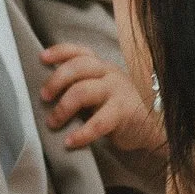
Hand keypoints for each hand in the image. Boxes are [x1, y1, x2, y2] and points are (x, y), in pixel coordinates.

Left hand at [40, 44, 165, 154]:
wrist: (152, 125)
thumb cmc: (118, 108)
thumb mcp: (100, 91)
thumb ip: (80, 86)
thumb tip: (46, 93)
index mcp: (101, 67)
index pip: (80, 52)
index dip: (60, 52)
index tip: (42, 58)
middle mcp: (109, 74)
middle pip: (78, 67)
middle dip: (56, 81)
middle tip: (44, 98)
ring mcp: (117, 91)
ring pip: (83, 91)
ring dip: (63, 108)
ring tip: (53, 123)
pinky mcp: (123, 112)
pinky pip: (98, 122)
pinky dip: (81, 134)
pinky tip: (70, 142)